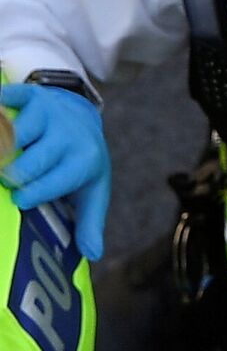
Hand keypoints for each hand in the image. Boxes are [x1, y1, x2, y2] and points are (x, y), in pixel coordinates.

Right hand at [1, 84, 108, 260]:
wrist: (82, 116)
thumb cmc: (80, 162)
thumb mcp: (91, 191)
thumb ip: (90, 223)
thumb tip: (93, 254)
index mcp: (84, 161)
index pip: (56, 180)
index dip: (34, 193)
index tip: (19, 201)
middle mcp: (67, 136)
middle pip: (32, 159)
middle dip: (13, 172)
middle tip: (6, 178)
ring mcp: (47, 113)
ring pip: (16, 131)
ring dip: (2, 145)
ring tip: (2, 157)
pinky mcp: (30, 95)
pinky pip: (8, 98)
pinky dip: (0, 108)